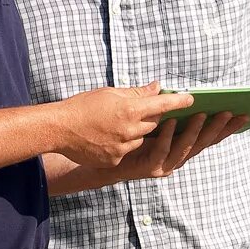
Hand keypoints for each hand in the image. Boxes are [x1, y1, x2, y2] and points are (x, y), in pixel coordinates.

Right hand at [52, 81, 193, 167]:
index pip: (163, 104)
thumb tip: (157, 87)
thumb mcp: (109, 93)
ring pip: (141, 139)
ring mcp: (123, 147)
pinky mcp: (115, 160)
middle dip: (150, 116)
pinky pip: (127, 151)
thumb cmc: (82, 106)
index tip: (191, 99)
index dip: (179, 101)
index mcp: (130, 109)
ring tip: (114, 124)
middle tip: (138, 109)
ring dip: (135, 132)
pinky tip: (105, 137)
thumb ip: (136, 93)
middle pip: (154, 123)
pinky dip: (121, 144)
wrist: (57, 129)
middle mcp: (131, 130)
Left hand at [109, 110, 249, 180]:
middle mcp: (178, 158)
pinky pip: (161, 150)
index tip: (245, 114)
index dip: (228, 127)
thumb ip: (158, 106)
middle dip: (218, 127)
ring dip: (195, 130)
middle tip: (229, 111)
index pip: (210, 136)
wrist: (103, 162)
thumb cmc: (128, 139)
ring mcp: (165, 165)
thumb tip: (163, 84)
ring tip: (202, 113)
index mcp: (182, 146)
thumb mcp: (148, 119)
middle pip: (204, 143)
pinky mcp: (150, 168)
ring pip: (186, 148)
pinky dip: (167, 136)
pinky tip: (170, 121)